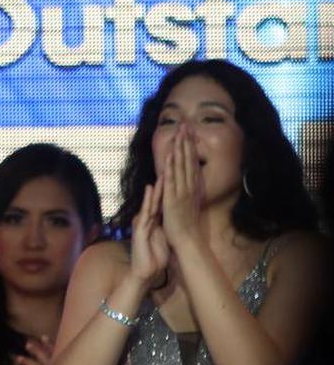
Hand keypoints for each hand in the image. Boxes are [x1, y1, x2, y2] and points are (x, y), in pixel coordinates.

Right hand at [130, 176, 169, 285]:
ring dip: (156, 189)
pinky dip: (149, 200)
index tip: (177, 178)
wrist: (145, 272)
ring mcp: (142, 223)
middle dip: (163, 185)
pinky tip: (151, 190)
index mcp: (153, 223)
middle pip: (156, 200)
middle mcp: (146, 220)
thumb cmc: (155, 258)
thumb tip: (173, 221)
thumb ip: (165, 228)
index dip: (169, 190)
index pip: (162, 204)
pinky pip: (146, 211)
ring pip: (150, 202)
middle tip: (169, 169)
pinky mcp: (140, 229)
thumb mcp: (162, 239)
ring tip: (161, 174)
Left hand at [160, 125, 204, 243]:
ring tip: (179, 134)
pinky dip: (172, 167)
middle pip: (189, 160)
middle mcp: (190, 186)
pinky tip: (171, 156)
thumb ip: (188, 189)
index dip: (190, 146)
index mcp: (193, 186)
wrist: (187, 239)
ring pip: (182, 166)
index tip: (189, 132)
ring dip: (180, 149)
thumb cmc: (185, 222)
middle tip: (185, 125)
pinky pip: (173, 180)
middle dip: (186, 142)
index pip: (192, 162)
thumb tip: (188, 178)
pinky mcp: (174, 199)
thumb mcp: (189, 201)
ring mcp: (182, 192)